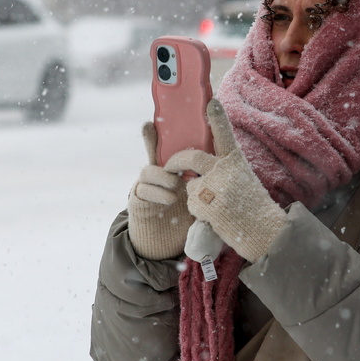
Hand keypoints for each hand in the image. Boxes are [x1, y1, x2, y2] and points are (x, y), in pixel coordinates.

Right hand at [127, 122, 194, 259]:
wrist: (164, 246)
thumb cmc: (185, 219)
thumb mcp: (200, 200)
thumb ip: (206, 187)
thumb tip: (221, 174)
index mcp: (176, 169)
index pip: (173, 145)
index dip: (175, 130)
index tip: (169, 114)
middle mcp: (159, 174)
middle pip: (153, 151)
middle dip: (152, 142)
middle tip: (169, 150)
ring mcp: (147, 186)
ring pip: (147, 171)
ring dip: (162, 175)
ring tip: (176, 184)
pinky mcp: (138, 201)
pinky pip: (142, 190)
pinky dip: (157, 193)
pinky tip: (170, 199)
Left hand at [166, 99, 286, 263]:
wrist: (263, 230)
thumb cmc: (252, 203)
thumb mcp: (242, 177)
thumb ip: (224, 167)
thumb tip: (198, 163)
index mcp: (235, 160)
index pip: (224, 133)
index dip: (216, 116)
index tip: (210, 101)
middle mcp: (224, 170)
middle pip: (190, 157)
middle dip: (176, 161)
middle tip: (170, 165)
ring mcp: (213, 187)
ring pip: (189, 184)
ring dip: (194, 194)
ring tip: (214, 204)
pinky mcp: (205, 205)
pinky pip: (191, 203)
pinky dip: (198, 210)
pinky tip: (214, 215)